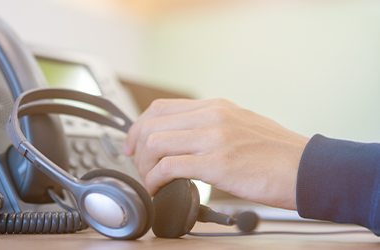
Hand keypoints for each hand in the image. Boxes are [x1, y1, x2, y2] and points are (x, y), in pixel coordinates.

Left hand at [122, 98, 308, 209]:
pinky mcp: (218, 163)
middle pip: (151, 125)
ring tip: (152, 181)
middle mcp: (211, 116)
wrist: (309, 168)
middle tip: (140, 168)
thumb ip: (211, 126)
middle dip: (137, 150)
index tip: (132, 144)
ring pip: (155, 144)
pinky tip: (160, 190)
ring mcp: (214, 137)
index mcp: (215, 106)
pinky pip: (169, 167)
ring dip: (145, 167)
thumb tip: (184, 138)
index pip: (160, 108)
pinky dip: (155, 180)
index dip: (138, 126)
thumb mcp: (241, 124)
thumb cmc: (278, 153)